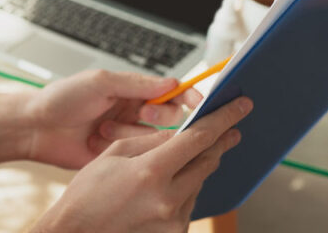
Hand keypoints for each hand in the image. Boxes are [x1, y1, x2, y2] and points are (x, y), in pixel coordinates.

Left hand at [23, 69, 201, 168]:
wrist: (36, 128)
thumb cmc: (62, 99)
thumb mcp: (99, 82)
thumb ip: (136, 83)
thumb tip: (171, 83)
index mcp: (132, 89)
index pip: (172, 91)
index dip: (189, 96)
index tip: (199, 103)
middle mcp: (134, 111)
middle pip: (171, 116)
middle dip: (161, 115)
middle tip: (143, 113)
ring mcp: (128, 134)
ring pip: (154, 138)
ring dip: (131, 133)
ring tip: (102, 129)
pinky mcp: (120, 156)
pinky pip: (138, 156)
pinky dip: (122, 149)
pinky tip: (98, 142)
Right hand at [32, 96, 252, 232]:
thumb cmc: (87, 194)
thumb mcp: (114, 154)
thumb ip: (152, 142)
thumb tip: (180, 134)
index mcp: (151, 172)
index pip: (199, 137)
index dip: (223, 118)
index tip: (241, 107)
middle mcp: (168, 198)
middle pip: (208, 161)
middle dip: (219, 141)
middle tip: (229, 129)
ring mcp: (174, 220)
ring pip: (200, 182)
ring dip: (197, 166)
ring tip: (182, 159)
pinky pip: (190, 202)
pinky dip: (185, 187)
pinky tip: (168, 184)